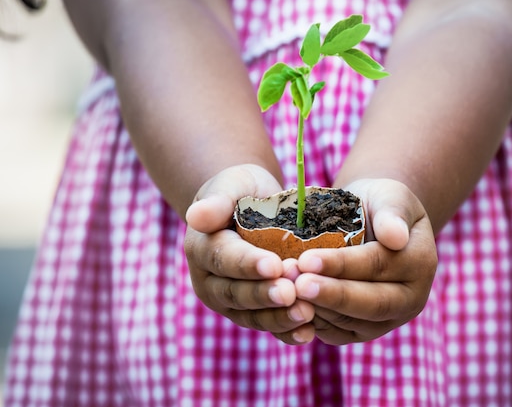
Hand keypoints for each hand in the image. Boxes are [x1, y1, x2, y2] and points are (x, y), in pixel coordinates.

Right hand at [184, 164, 315, 344]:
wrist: (252, 207)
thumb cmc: (242, 191)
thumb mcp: (231, 184)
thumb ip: (217, 200)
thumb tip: (197, 216)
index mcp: (201, 248)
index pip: (223, 258)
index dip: (248, 264)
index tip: (274, 265)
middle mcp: (209, 281)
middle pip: (236, 293)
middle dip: (265, 295)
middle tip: (292, 293)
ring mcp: (229, 302)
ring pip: (252, 316)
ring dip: (279, 317)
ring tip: (306, 314)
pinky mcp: (249, 314)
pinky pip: (267, 326)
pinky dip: (286, 332)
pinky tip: (307, 333)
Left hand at [294, 178, 437, 344]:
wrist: (370, 223)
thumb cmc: (377, 204)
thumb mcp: (388, 196)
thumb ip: (392, 213)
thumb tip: (396, 236)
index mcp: (421, 263)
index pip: (379, 266)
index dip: (343, 264)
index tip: (308, 259)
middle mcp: (411, 298)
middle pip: (372, 303)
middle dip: (331, 295)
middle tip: (296, 285)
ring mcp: (389, 319)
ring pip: (352, 324)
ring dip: (317, 309)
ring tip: (286, 291)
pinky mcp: (365, 330)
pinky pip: (340, 334)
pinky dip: (314, 323)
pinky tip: (290, 307)